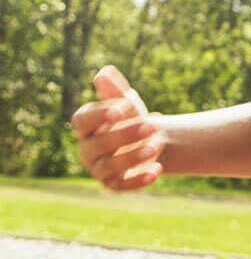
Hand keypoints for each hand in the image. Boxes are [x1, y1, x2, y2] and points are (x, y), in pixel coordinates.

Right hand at [71, 65, 164, 190]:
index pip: (83, 119)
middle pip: (98, 144)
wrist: (150, 140)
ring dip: (133, 157)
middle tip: (152, 126)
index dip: (100, 114)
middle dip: (125, 135)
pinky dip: (139, 180)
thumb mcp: (127, 102)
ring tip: (157, 146)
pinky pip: (121, 186)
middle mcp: (87, 148)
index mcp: (87, 125)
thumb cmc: (132, 118)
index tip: (123, 108)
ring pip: (109, 166)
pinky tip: (158, 170)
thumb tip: (105, 72)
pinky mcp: (113, 183)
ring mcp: (98, 168)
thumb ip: (115, 90)